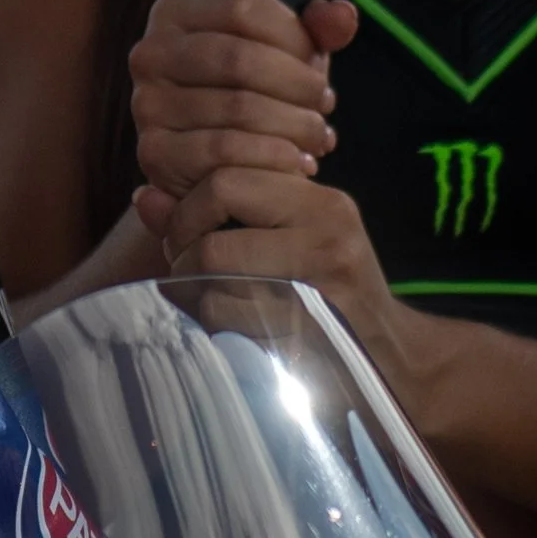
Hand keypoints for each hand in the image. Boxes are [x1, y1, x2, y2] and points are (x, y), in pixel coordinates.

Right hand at [130, 0, 357, 201]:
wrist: (221, 157)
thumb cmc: (257, 89)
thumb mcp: (287, 51)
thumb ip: (318, 28)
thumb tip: (341, 17)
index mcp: (178, 11)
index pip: (241, 7)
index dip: (292, 34)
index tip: (317, 59)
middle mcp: (151, 52)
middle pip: (239, 59)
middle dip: (297, 84)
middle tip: (324, 103)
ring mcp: (146, 102)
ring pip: (237, 107)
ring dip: (292, 124)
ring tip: (317, 134)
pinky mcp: (154, 150)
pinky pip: (224, 151)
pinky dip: (271, 158)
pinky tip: (296, 162)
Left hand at [136, 161, 426, 385]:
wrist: (391, 366)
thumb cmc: (326, 304)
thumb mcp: (285, 247)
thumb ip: (217, 219)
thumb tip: (144, 197)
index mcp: (321, 200)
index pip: (229, 171)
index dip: (189, 203)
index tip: (185, 233)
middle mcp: (328, 224)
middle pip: (218, 198)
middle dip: (184, 236)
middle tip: (183, 264)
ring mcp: (324, 272)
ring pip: (214, 258)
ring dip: (193, 286)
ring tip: (208, 299)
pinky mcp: (312, 319)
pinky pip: (227, 311)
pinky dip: (213, 321)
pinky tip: (233, 328)